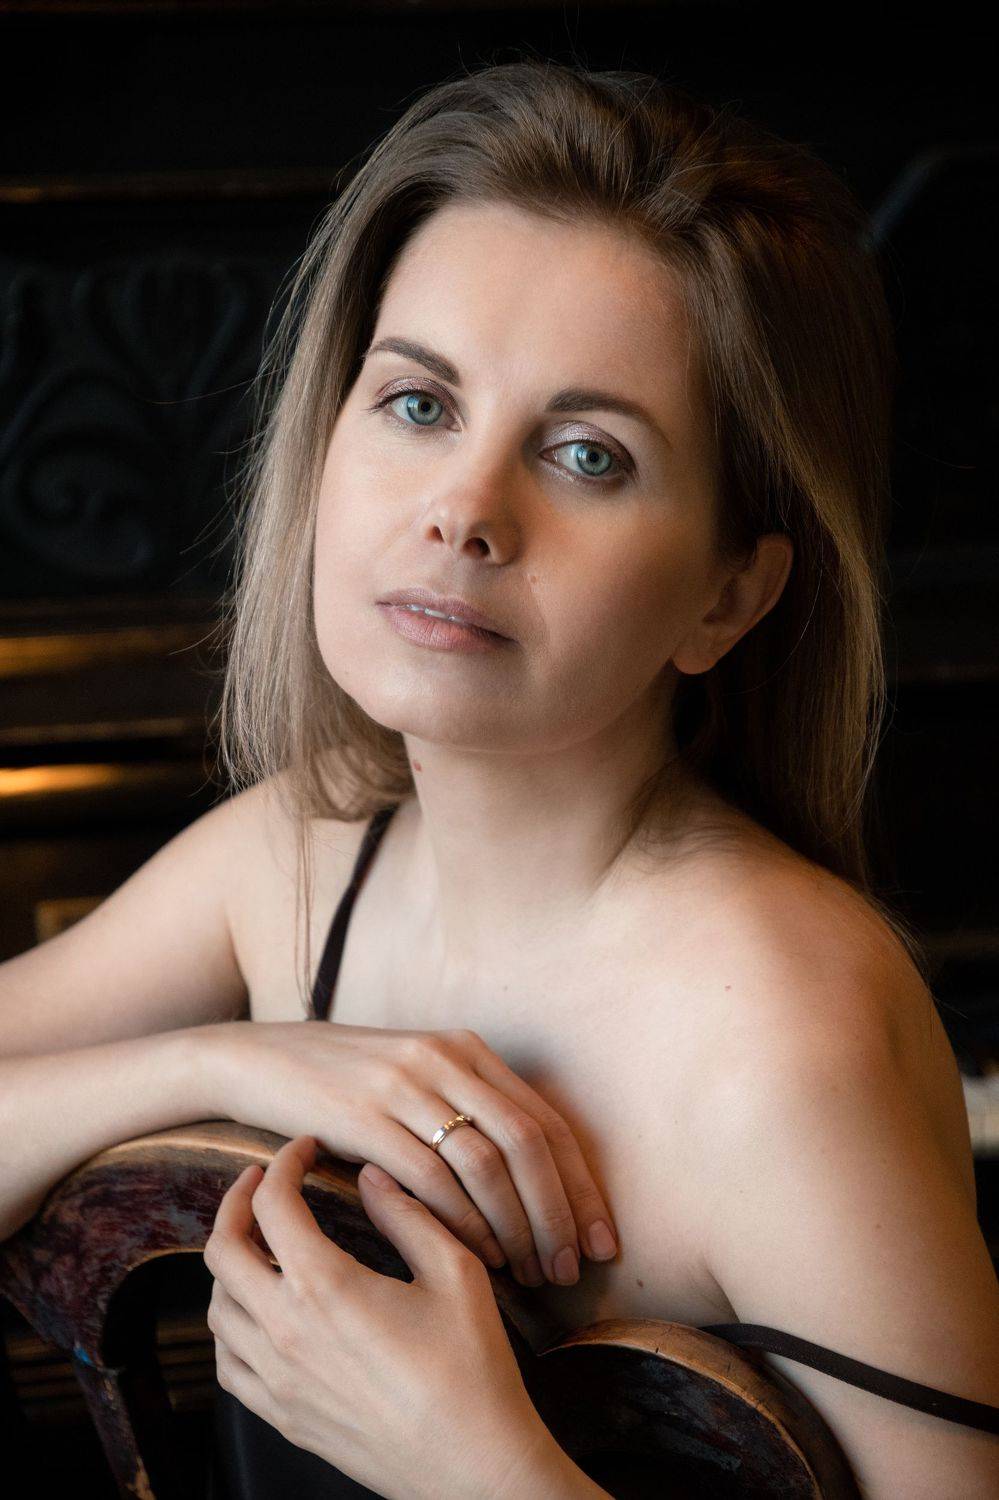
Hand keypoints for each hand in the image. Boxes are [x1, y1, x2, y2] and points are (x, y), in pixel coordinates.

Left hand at [205, 1134, 568, 1499]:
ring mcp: (277, 1379)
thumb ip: (407, 1214)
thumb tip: (372, 1175)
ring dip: (230, 1261)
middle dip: (238, 1202)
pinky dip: (230, 1324)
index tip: (304, 1149)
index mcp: (324, 1286)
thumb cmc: (472, 1367)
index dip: (283, 1163)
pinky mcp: (282, 1416)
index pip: (274, 1204)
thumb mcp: (455, 1272)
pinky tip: (256, 1312)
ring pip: (217, 1305)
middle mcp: (284, 1330)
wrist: (472, 1463)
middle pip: (223, 1249)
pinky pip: (228, 1363)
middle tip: (262, 1181)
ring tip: (260, 1241)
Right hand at [210, 1020, 618, 1287]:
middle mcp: (444, 1059)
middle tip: (574, 1269)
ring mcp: (404, 1085)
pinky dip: (462, 1222)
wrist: (260, 1059)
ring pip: (486, 1163)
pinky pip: (430, 1176)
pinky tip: (476, 1257)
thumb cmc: (346, 1081)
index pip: (547, 1121)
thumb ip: (469, 1109)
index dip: (583, 1186)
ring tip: (532, 1274)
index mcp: (467, 1050)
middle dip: (560, 1213)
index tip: (604, 1240)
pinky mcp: (363, 1115)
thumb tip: (531, 1180)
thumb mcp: (417, 1076)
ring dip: (517, 1226)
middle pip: (528, 1142)